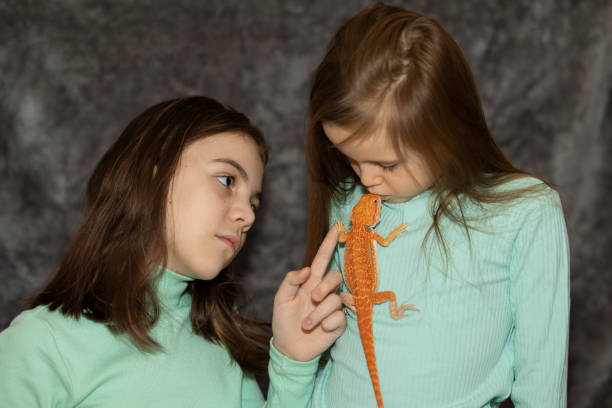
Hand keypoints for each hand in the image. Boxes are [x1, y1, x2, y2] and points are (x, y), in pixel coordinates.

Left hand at [272, 225, 345, 361]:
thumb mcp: (280, 299)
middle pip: (335, 276)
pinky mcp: (339, 323)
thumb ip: (290, 280)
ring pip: (336, 300)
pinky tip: (320, 330)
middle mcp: (324, 291)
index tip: (336, 228)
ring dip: (318, 314)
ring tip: (306, 325)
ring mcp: (333, 307)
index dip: (329, 244)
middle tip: (312, 298)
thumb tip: (307, 269)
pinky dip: (327, 324)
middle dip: (325, 286)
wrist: (289, 347)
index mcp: (310, 282)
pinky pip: (340, 317)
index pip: (322, 259)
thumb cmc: (283, 321)